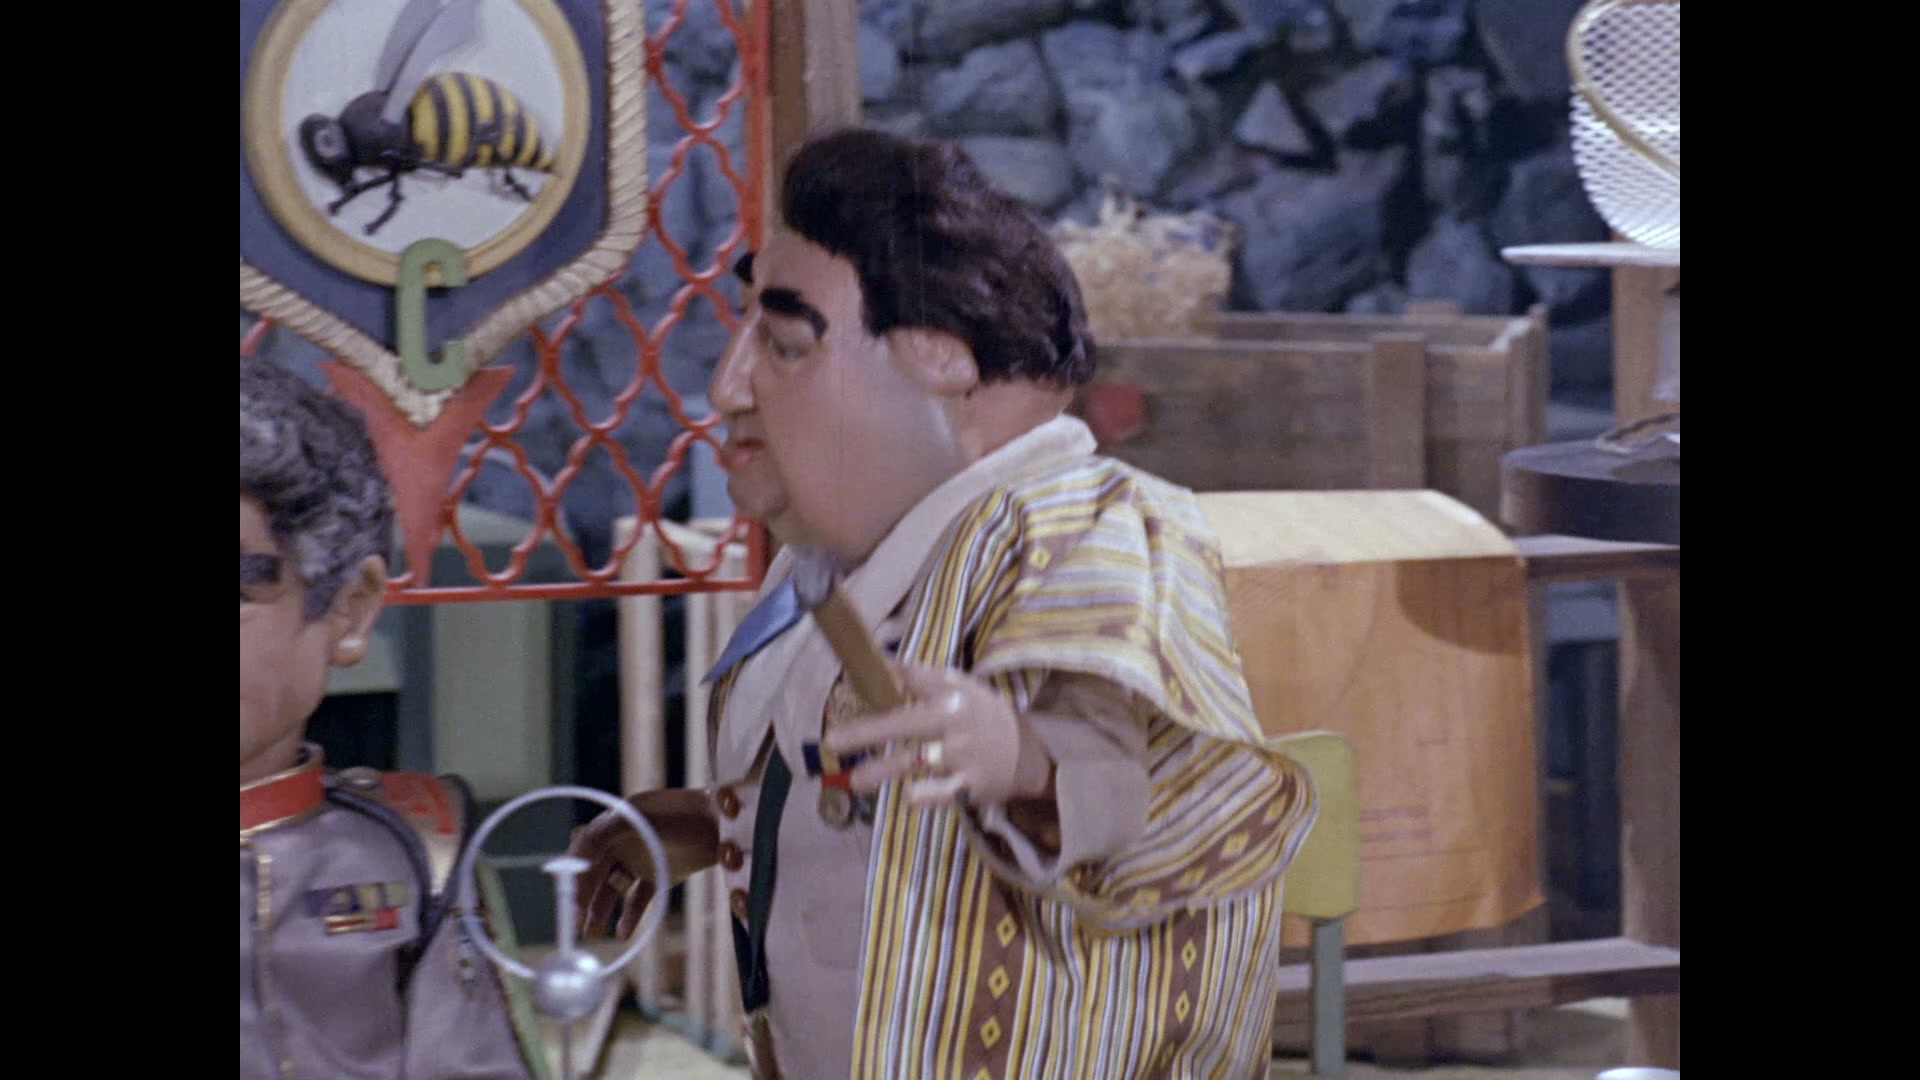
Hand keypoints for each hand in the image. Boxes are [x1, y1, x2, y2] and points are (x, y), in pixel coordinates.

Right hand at [569, 787, 720, 940]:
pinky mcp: (662, 877)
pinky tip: (623, 934)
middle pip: (595, 874)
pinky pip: (639, 901)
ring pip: (613, 890)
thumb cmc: (679, 813)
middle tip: (575, 921)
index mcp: (614, 824)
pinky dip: (630, 918)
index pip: (584, 851)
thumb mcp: (637, 816)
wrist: (721, 823)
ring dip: (600, 911)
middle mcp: (624, 843)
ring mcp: (642, 861)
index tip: (569, 895)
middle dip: (583, 897)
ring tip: (592, 933)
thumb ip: (603, 832)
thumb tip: (574, 855)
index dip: (574, 873)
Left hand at [823, 664, 1054, 809]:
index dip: (884, 674)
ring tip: (855, 781)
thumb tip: (882, 664)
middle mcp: (954, 722)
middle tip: (832, 741)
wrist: (1033, 754)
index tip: (855, 673)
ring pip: (913, 762)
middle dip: (865, 731)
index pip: (913, 677)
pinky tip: (906, 796)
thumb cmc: (987, 717)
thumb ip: (925, 679)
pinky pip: (938, 793)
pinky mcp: (968, 785)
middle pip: (903, 723)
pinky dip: (921, 795)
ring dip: (881, 771)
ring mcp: (960, 755)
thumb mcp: (964, 689)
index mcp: (952, 694)